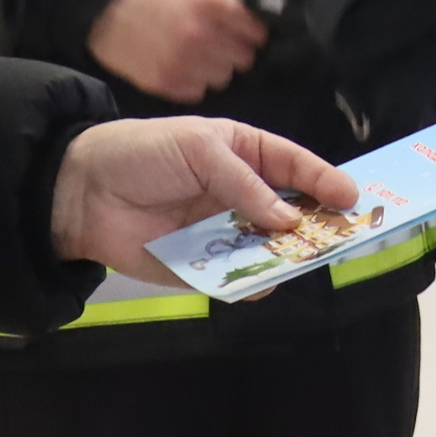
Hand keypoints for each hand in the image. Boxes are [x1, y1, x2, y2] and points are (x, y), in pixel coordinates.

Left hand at [50, 117, 355, 287]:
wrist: (83, 193)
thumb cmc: (142, 153)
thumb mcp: (199, 150)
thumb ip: (245, 184)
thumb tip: (287, 218)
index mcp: (245, 155)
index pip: (295, 167)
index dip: (325, 181)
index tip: (352, 197)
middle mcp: (242, 197)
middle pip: (293, 214)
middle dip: (318, 225)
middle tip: (344, 236)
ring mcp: (226, 235)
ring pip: (271, 251)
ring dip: (288, 257)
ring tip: (305, 261)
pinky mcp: (204, 269)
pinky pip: (238, 282)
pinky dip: (253, 286)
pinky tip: (263, 283)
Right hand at [88, 0, 270, 102]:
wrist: (93, 1)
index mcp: (213, 2)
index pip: (257, 30)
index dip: (252, 29)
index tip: (246, 28)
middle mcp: (203, 36)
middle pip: (244, 58)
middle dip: (237, 49)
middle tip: (223, 42)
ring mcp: (182, 62)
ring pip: (222, 78)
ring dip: (216, 67)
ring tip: (202, 56)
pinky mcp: (162, 82)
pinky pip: (195, 91)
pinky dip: (193, 81)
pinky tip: (183, 66)